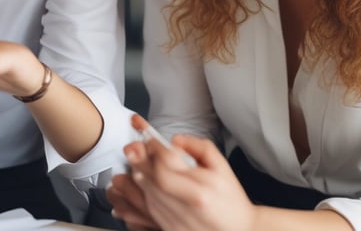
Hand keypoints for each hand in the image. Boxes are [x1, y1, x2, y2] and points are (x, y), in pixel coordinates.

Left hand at [111, 114, 256, 230]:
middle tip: (130, 148)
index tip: (146, 139)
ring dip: (135, 180)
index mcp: (200, 188)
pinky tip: (136, 189)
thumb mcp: (222, 166)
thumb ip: (200, 146)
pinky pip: (148, 213)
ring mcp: (177, 222)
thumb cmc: (231, 199)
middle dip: (138, 161)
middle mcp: (186, 206)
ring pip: (147, 197)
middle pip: (152, 180)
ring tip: (130, 167)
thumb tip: (175, 140)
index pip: (167, 163)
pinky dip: (139, 199)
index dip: (153, 149)